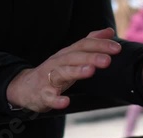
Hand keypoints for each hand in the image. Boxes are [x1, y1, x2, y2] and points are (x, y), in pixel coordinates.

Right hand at [6, 28, 121, 111]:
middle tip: (107, 60)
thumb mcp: (72, 55)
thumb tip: (109, 32)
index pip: (84, 45)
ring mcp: (49, 78)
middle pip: (75, 57)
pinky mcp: (43, 94)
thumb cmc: (54, 72)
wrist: (26, 87)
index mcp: (67, 54)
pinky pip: (49, 97)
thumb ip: (90, 43)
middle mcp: (58, 63)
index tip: (117, 48)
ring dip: (76, 71)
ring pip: (62, 73)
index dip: (100, 45)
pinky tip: (66, 101)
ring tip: (90, 71)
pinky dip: (57, 100)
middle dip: (91, 57)